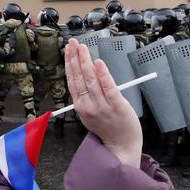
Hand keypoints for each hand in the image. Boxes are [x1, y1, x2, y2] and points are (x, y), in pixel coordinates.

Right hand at [64, 39, 141, 166]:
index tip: (68, 50)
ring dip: (85, 61)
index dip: (69, 64)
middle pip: (79, 77)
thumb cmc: (107, 129)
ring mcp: (102, 106)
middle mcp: (88, 105)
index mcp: (80, 107)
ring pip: (91, 80)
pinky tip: (98, 62)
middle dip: (75, 58)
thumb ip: (86, 98)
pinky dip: (102, 74)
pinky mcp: (117, 105)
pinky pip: (108, 87)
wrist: (121, 146)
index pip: (72, 81)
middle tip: (73, 43)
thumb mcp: (89, 115)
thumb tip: (87, 76)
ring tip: (83, 48)